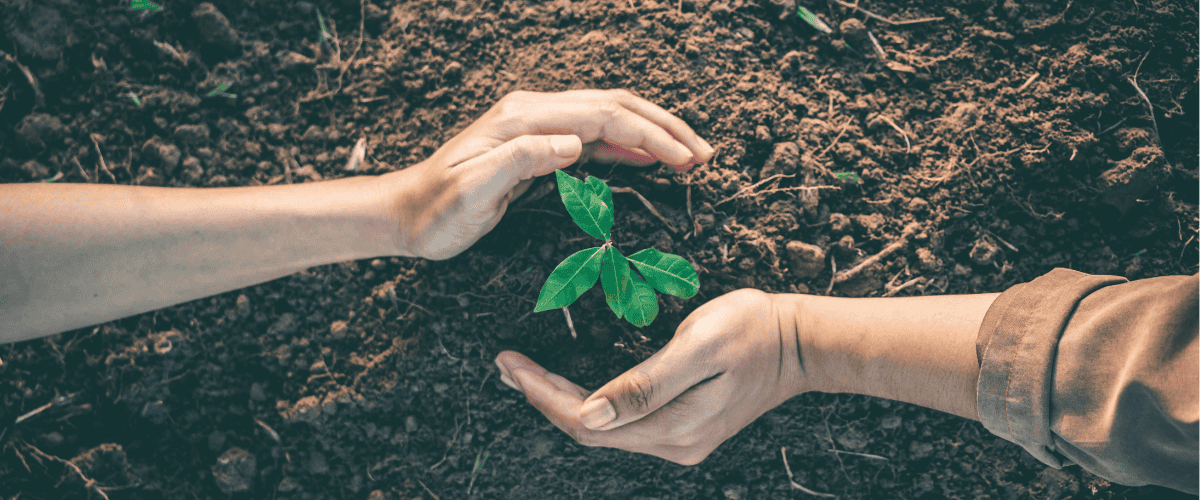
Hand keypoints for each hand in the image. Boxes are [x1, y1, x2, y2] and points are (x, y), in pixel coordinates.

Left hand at [377, 89, 715, 260]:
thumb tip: (573, 143)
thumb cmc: (437, 212)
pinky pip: (594, 135)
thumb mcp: (473, 192)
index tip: (685, 159)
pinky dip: (628, 144)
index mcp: (524, 118)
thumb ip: (522, 161)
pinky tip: (649, 158)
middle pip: (615, 105)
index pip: (604, 115)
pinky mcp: (538, 143)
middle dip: (664, 127)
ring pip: (609, 116)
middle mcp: (533, 111)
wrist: (405, 214)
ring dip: (652, 132)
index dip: (650, 134)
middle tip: (704, 155)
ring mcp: (537, 124)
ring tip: (690, 155)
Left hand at [493, 289, 815, 464]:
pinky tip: (570, 388)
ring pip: (604, 430)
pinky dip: (589, 405)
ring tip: (524, 374)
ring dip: (560, 403)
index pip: (586, 421)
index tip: (510, 364)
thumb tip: (590, 413)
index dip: (542, 394)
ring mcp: (680, 440)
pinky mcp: (685, 428)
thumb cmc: (753, 329)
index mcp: (673, 425)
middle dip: (542, 398)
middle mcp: (673, 443)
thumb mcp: (700, 345)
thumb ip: (646, 382)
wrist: (803, 342)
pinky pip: (623, 425)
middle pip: (589, 430)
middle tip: (505, 365)